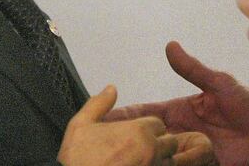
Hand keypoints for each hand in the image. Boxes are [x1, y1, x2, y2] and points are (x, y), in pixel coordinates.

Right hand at [58, 85, 177, 165]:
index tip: (137, 134)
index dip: (149, 128)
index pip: (159, 125)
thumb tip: (110, 89)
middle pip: (169, 143)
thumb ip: (98, 104)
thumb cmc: (79, 161)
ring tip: (141, 160)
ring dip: (159, 160)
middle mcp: (151, 151)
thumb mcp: (80, 125)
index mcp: (138, 132)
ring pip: (168, 162)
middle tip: (142, 148)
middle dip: (160, 144)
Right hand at [106, 42, 248, 165]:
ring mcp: (186, 155)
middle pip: (143, 141)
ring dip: (142, 159)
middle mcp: (177, 135)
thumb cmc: (245, 105)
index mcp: (177, 113)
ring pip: (155, 159)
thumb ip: (194, 70)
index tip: (98, 121)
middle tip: (104, 150)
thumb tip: (170, 46)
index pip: (142, 115)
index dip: (120, 118)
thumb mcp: (219, 84)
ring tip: (121, 161)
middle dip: (124, 144)